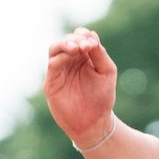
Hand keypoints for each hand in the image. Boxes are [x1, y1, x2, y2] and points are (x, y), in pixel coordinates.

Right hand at [44, 28, 116, 146]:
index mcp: (84, 57)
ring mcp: (59, 71)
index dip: (85, 36)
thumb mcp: (106, 71)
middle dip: (75, 39)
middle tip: (85, 45)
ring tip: (77, 47)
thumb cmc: (102, 97)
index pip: (80, 37)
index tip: (93, 43)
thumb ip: (100, 54)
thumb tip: (90, 36)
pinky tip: (71, 57)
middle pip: (67, 40)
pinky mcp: (52, 82)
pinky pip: (52, 64)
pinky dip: (60, 58)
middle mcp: (70, 61)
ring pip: (55, 49)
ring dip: (65, 44)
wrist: (94, 123)